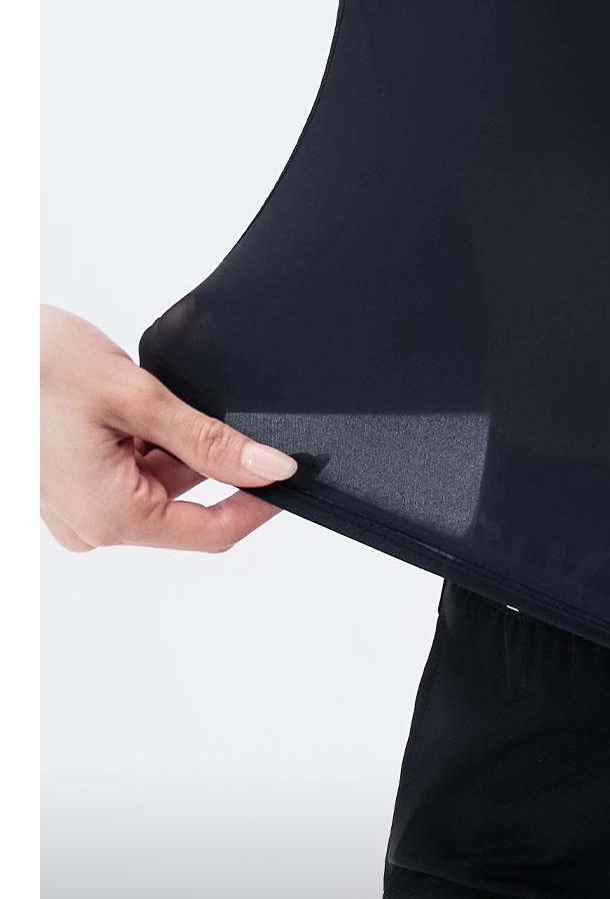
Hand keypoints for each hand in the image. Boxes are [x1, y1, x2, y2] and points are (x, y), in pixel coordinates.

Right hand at [41, 304, 296, 552]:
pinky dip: (137, 439)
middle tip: (177, 401)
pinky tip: (114, 403)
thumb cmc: (31, 366)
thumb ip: (209, 439)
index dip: (258, 503)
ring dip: (163, 441)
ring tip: (129, 396)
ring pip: (157, 483)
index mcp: (110, 518)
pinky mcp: (66, 488)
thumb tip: (269, 468)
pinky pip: (125, 472)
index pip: (212, 532)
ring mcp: (75, 511)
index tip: (289, 472)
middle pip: (183, 503)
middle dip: (197, 453)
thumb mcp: (136, 398)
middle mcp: (91, 527)